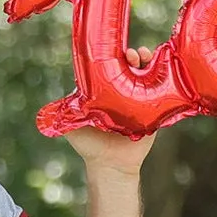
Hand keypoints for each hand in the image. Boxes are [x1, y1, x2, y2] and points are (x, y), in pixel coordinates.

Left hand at [65, 51, 157, 172]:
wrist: (110, 166)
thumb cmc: (90, 146)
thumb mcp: (72, 126)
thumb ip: (64, 113)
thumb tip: (53, 103)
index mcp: (104, 92)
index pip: (109, 67)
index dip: (113, 56)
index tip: (115, 50)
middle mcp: (121, 94)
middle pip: (129, 68)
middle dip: (132, 56)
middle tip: (132, 55)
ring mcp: (138, 102)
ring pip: (144, 77)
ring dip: (146, 63)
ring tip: (144, 57)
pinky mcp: (152, 113)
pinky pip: (160, 96)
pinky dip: (163, 83)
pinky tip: (163, 73)